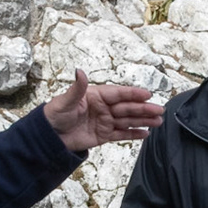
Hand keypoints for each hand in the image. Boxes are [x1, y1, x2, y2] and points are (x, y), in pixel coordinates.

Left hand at [43, 69, 163, 151]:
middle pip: (127, 108)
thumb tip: (80, 71)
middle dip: (143, 109)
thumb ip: (77, 88)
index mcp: (96, 96)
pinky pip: (122, 134)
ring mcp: (105, 122)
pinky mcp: (103, 135)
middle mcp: (103, 108)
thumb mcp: (65, 101)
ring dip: (143, 121)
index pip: (118, 94)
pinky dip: (134, 134)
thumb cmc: (54, 115)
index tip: (147, 94)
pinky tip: (146, 133)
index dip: (133, 94)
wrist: (48, 136)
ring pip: (128, 121)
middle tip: (159, 110)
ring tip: (158, 121)